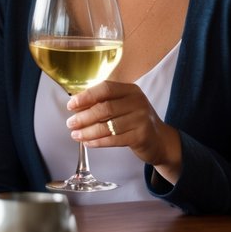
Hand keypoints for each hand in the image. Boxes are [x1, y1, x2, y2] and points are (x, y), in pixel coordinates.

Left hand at [67, 81, 182, 184]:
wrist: (160, 140)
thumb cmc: (135, 121)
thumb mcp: (124, 106)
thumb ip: (104, 103)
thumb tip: (76, 107)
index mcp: (131, 90)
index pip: (105, 88)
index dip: (86, 96)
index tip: (71, 104)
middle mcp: (138, 102)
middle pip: (105, 108)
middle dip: (84, 116)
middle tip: (70, 123)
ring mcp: (141, 119)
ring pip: (108, 126)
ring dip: (88, 131)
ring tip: (75, 135)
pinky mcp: (141, 136)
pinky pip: (114, 139)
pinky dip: (98, 142)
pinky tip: (88, 143)